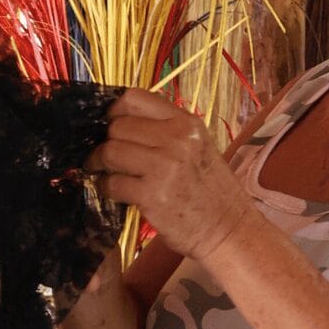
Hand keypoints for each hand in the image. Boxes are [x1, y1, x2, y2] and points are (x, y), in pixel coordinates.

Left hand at [86, 89, 252, 261]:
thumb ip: (167, 133)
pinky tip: (111, 191)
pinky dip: (106, 187)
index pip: (135, 98)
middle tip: (104, 155)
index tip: (110, 125)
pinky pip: (113, 183)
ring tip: (102, 171)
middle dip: (105, 141)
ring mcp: (165, 166)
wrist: (229, 230)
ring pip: (111, 152)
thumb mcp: (198, 148)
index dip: (114, 110)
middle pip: (118, 126)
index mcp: (187, 123)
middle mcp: (177, 139)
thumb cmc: (212, 192)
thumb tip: (120, 125)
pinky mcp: (152, 195)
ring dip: (99, 163)